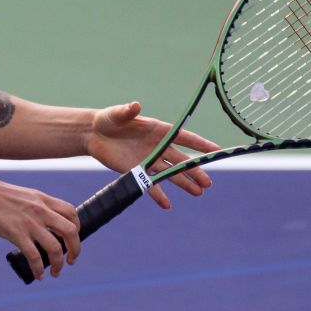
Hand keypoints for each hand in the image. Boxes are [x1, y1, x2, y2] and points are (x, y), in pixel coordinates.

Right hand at [0, 171, 81, 281]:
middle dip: (75, 250)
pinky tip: (38, 275)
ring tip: (56, 273)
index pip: (71, 213)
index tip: (72, 240)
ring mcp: (30, 223)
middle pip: (70, 232)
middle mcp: (41, 211)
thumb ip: (36, 206)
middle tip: (71, 260)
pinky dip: (39, 269)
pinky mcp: (17, 234)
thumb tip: (43, 221)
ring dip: (59, 264)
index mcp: (43, 199)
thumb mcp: (24, 195)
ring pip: (55, 248)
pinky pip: (34, 257)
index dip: (77, 228)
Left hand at [89, 101, 218, 208]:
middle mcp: (158, 146)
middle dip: (195, 171)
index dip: (201, 144)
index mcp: (158, 129)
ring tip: (198, 192)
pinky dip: (158, 194)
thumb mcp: (117, 114)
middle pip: (181, 160)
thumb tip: (135, 105)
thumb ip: (127, 111)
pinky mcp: (137, 170)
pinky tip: (167, 205)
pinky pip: (150, 185)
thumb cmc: (108, 119)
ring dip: (184, 183)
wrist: (93, 134)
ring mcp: (149, 159)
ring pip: (170, 173)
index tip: (217, 150)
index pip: (185, 137)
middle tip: (208, 183)